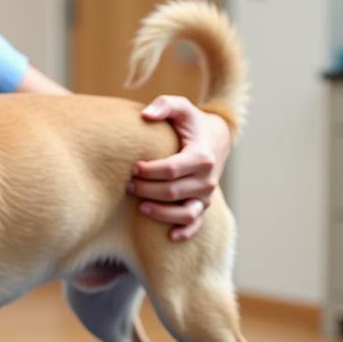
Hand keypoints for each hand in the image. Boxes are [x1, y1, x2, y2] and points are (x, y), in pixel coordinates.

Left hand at [127, 95, 231, 240]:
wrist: (214, 137)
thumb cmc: (190, 123)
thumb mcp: (180, 107)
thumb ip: (164, 105)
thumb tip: (145, 115)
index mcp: (201, 156)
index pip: (171, 170)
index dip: (149, 171)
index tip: (132, 167)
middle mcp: (207, 179)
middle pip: (172, 192)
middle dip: (146, 190)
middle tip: (128, 184)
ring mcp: (206, 195)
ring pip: (185, 213)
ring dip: (161, 213)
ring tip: (140, 207)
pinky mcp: (204, 205)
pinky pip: (196, 225)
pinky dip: (184, 232)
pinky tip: (168, 236)